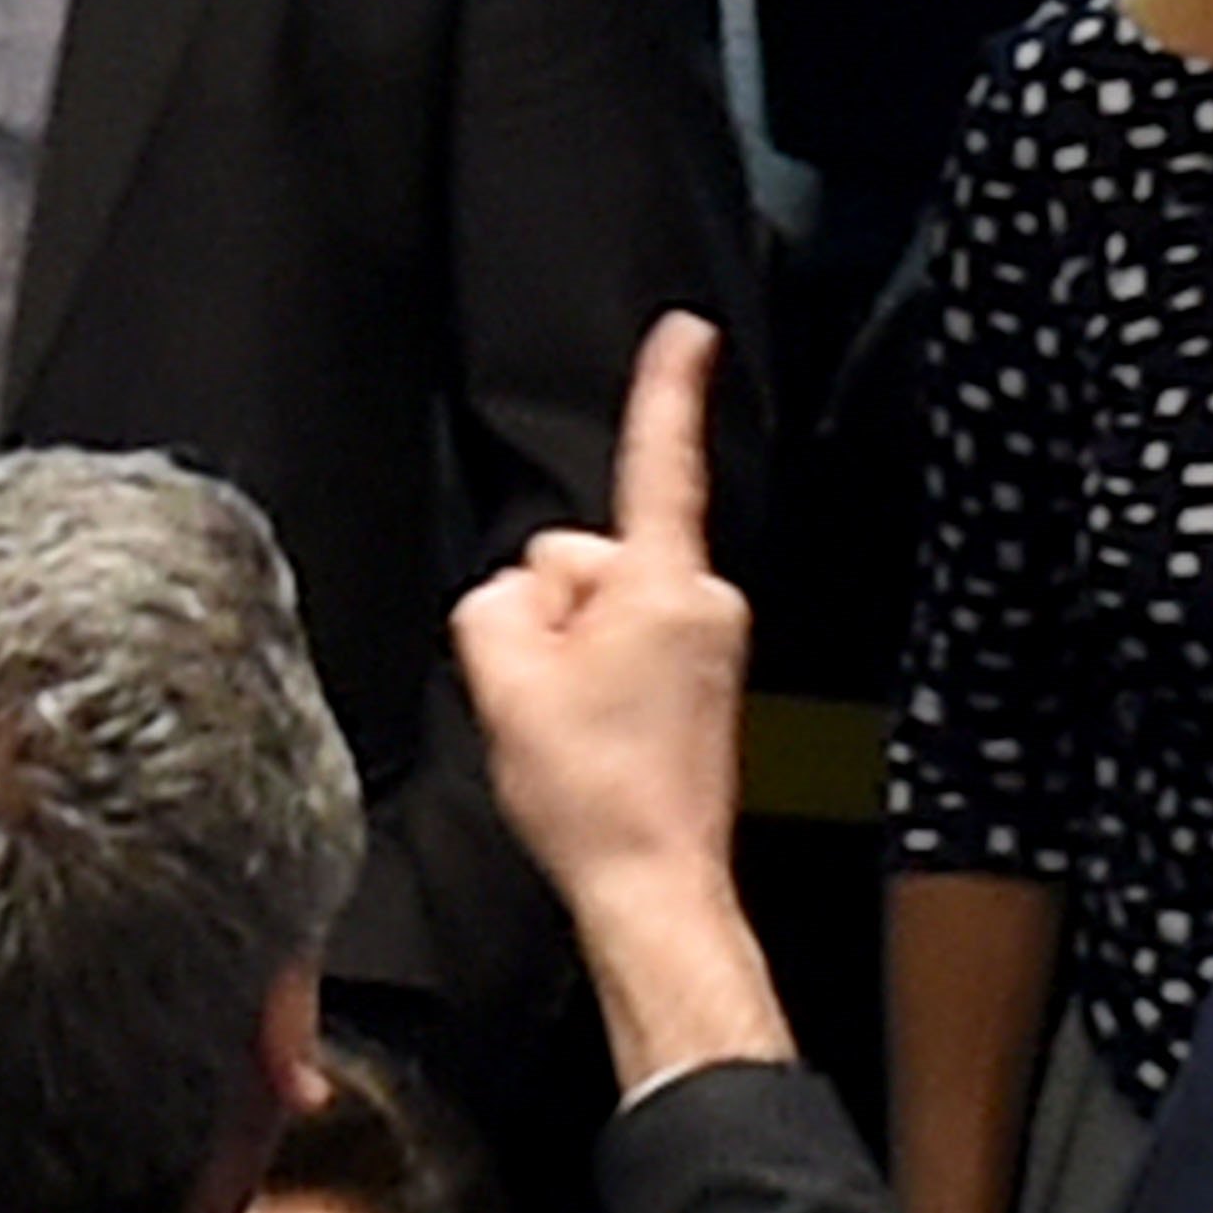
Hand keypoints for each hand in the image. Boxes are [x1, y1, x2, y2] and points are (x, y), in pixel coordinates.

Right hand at [456, 314, 746, 908]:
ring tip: (579, 729)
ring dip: (574, 655)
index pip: (659, 461)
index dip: (667, 388)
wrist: (651, 884)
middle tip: (555, 698)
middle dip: (556, 612)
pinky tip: (595, 739)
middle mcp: (702, 601)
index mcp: (662, 584)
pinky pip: (624, 648)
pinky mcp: (706, 681)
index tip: (690, 329)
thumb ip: (501, 599)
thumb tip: (526, 596)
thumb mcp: (504, 675)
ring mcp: (710, 643)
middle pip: (586, 557)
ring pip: (600, 608)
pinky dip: (598, 681)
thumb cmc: (595, 794)